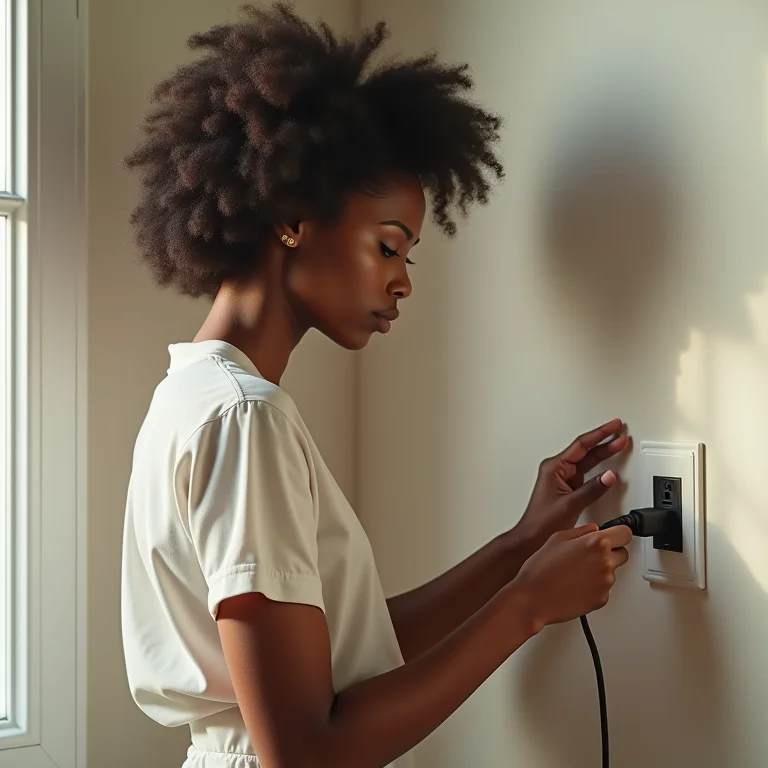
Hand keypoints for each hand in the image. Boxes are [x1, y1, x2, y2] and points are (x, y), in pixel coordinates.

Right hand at [510, 523, 631, 629]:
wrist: (533, 599)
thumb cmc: (540, 569)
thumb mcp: (556, 539)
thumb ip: (580, 531)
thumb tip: (593, 530)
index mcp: (596, 543)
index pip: (625, 533)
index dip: (618, 533)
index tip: (614, 536)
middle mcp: (605, 562)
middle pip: (623, 553)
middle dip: (611, 552)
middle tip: (590, 555)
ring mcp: (606, 582)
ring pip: (612, 572)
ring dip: (600, 570)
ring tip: (576, 572)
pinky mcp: (602, 599)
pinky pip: (604, 588)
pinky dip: (594, 586)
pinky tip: (576, 584)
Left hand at [514, 418, 629, 547]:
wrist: (531, 538)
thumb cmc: (541, 522)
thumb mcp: (570, 505)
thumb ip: (592, 489)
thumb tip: (610, 476)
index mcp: (554, 467)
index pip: (581, 445)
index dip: (599, 434)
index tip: (613, 426)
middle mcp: (558, 470)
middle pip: (586, 450)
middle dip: (605, 440)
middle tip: (620, 431)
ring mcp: (563, 479)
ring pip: (588, 461)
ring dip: (604, 452)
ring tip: (619, 443)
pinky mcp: (568, 488)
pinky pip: (587, 473)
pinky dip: (600, 469)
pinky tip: (610, 465)